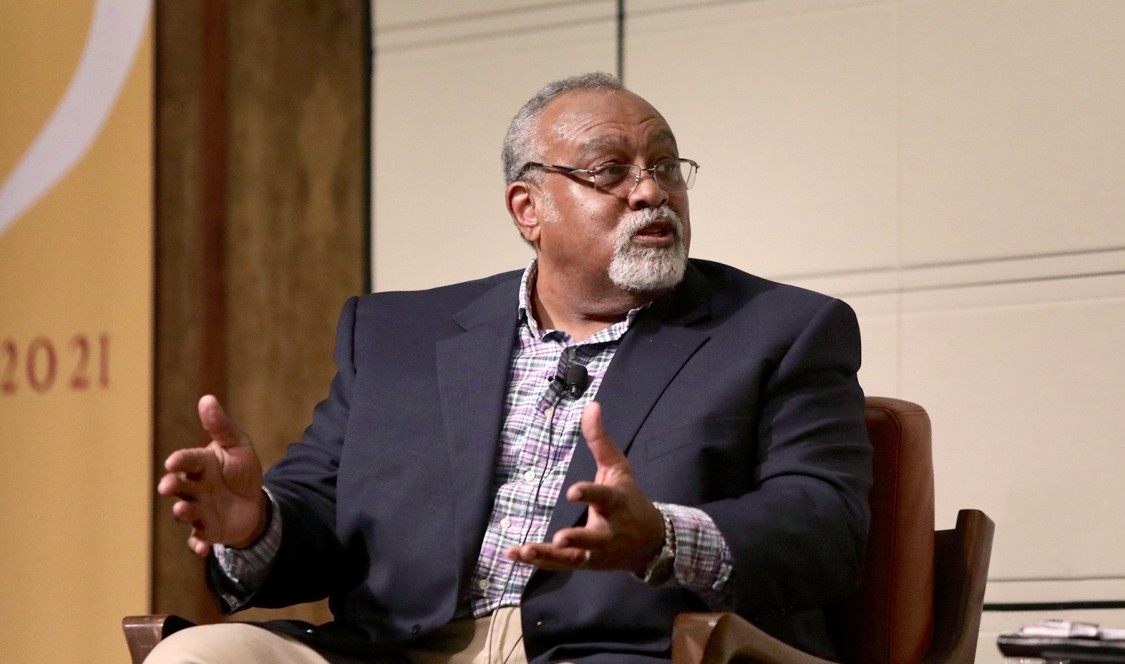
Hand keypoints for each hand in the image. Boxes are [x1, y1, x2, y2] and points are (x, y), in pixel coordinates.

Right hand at [157, 395, 266, 555]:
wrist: (253, 501)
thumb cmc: (240, 470)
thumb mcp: (237, 445)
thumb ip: (221, 426)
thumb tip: (207, 398)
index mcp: (200, 465)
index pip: (187, 461)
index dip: (180, 461)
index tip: (173, 462)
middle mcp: (194, 488)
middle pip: (180, 487)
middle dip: (173, 486)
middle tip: (168, 485)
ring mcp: (200, 510)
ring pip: (187, 512)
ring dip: (183, 511)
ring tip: (183, 509)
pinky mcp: (208, 531)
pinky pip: (199, 539)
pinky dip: (198, 545)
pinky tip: (201, 549)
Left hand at [505, 401, 664, 573]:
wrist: (651, 543)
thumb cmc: (631, 499)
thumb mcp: (618, 468)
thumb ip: (600, 440)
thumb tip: (591, 405)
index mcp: (615, 503)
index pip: (603, 497)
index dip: (589, 494)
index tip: (572, 492)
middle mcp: (607, 531)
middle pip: (592, 537)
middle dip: (577, 538)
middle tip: (560, 537)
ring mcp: (595, 551)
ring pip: (572, 557)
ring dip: (548, 555)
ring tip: (525, 550)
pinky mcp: (584, 563)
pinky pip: (558, 564)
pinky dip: (537, 561)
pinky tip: (513, 554)